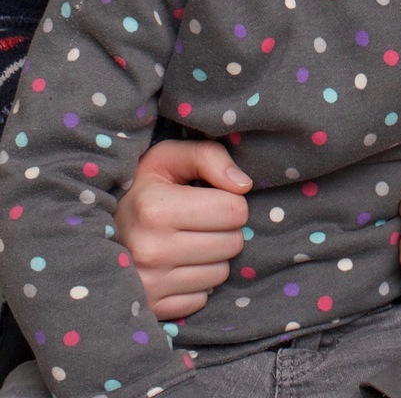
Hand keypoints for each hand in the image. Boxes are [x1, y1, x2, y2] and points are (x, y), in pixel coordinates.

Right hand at [114, 139, 251, 319]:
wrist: (91, 232)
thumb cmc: (140, 189)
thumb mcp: (168, 158)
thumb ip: (209, 157)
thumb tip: (244, 185)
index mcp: (156, 209)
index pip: (234, 210)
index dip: (230, 200)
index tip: (210, 197)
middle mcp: (151, 250)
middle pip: (232, 243)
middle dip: (224, 228)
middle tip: (199, 220)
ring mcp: (149, 285)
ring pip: (220, 273)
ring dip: (212, 256)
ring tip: (186, 241)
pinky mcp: (151, 309)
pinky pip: (201, 299)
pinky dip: (196, 283)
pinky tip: (176, 266)